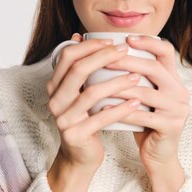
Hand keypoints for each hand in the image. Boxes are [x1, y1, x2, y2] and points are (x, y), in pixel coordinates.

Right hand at [46, 33, 142, 172]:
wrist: (80, 156)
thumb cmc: (85, 119)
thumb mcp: (79, 92)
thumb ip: (79, 67)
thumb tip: (77, 35)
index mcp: (54, 85)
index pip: (68, 56)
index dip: (90, 46)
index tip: (113, 42)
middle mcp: (55, 100)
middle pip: (78, 70)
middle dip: (104, 57)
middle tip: (126, 51)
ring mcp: (63, 118)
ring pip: (91, 93)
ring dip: (117, 82)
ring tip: (137, 76)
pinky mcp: (76, 135)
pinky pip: (101, 118)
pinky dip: (120, 109)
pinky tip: (136, 103)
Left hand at [105, 35, 189, 173]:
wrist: (159, 155)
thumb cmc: (146, 122)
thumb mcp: (143, 96)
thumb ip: (133, 77)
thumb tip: (104, 54)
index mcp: (175, 80)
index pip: (166, 51)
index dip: (148, 42)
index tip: (126, 39)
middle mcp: (180, 92)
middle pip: (154, 69)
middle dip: (127, 62)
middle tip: (105, 60)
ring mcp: (178, 110)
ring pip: (146, 93)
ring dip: (120, 88)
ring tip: (99, 85)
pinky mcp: (170, 127)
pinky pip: (142, 117)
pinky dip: (121, 112)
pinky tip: (102, 110)